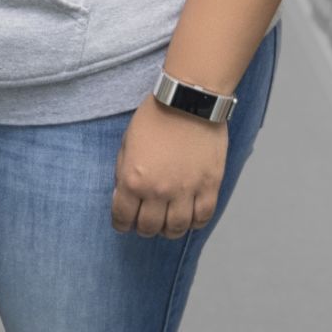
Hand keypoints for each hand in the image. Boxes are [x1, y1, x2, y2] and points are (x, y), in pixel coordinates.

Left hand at [110, 95, 227, 238]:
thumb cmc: (153, 119)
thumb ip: (123, 174)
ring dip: (170, 230)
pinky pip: (203, 216)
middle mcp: (158, 191)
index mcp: (133, 181)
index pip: (123, 218)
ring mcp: (186, 191)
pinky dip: (195, 223)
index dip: (122, 224)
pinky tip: (190, 217)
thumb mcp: (126, 145)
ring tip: (168, 224)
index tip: (124, 223)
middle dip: (144, 228)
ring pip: (177, 228)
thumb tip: (124, 196)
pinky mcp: (210, 186)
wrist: (187, 101)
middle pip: (150, 227)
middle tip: (147, 223)